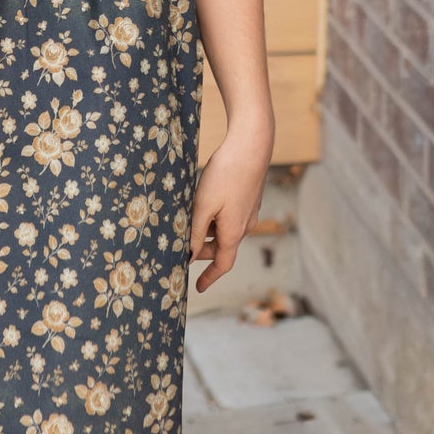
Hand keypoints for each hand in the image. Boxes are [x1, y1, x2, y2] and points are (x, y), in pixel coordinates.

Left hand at [188, 114, 274, 293]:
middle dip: (203, 251)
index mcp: (234, 231)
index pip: (223, 264)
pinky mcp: (248, 199)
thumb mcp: (204, 205)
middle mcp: (245, 225)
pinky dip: (215, 219)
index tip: (198, 288)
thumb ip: (197, 232)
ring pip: (224, 231)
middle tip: (181, 247)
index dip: (210, 277)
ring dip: (207, 232)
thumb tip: (191, 257)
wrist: (251, 145)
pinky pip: (229, 218)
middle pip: (221, 247)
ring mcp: (248, 211)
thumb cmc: (226, 174)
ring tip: (188, 222)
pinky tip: (203, 204)